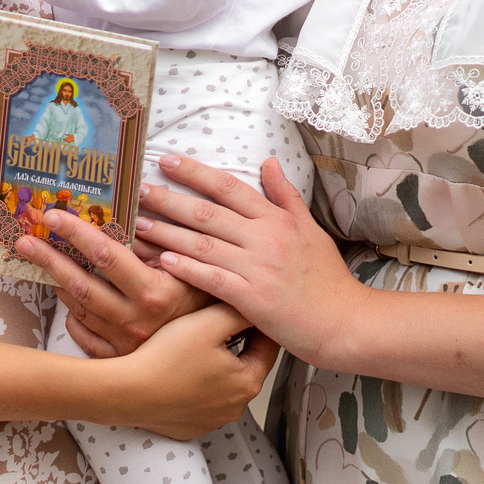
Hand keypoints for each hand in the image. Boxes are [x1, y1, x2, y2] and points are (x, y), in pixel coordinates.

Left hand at [20, 205, 210, 357]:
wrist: (222, 362)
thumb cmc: (214, 308)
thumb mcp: (196, 272)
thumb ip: (164, 248)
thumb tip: (133, 221)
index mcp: (155, 294)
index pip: (107, 255)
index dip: (78, 233)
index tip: (55, 216)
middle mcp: (135, 320)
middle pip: (82, 284)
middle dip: (49, 258)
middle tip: (25, 238)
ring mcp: (124, 343)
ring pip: (80, 309)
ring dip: (57, 283)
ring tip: (38, 261)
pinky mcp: (120, 361)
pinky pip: (86, 339)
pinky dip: (73, 320)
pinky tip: (65, 303)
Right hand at [113, 303, 278, 440]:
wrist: (127, 391)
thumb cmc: (166, 357)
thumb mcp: (208, 322)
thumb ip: (237, 310)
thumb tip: (253, 307)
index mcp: (247, 382)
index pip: (268, 347)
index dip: (259, 324)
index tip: (249, 309)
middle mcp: (235, 407)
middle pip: (245, 366)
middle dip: (237, 345)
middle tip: (219, 323)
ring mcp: (212, 421)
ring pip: (223, 385)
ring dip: (216, 367)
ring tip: (196, 346)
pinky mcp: (190, 427)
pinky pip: (201, 401)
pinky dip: (196, 386)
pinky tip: (179, 371)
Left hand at [134, 153, 365, 366]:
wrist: (345, 322)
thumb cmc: (328, 279)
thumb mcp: (310, 230)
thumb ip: (285, 196)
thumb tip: (268, 161)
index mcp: (277, 220)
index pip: (229, 187)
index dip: (195, 172)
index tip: (167, 161)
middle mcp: (265, 238)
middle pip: (208, 212)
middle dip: (169, 199)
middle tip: (138, 191)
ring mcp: (258, 268)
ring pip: (203, 244)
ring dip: (168, 233)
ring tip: (139, 225)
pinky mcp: (253, 299)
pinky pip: (212, 279)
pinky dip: (186, 269)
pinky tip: (163, 261)